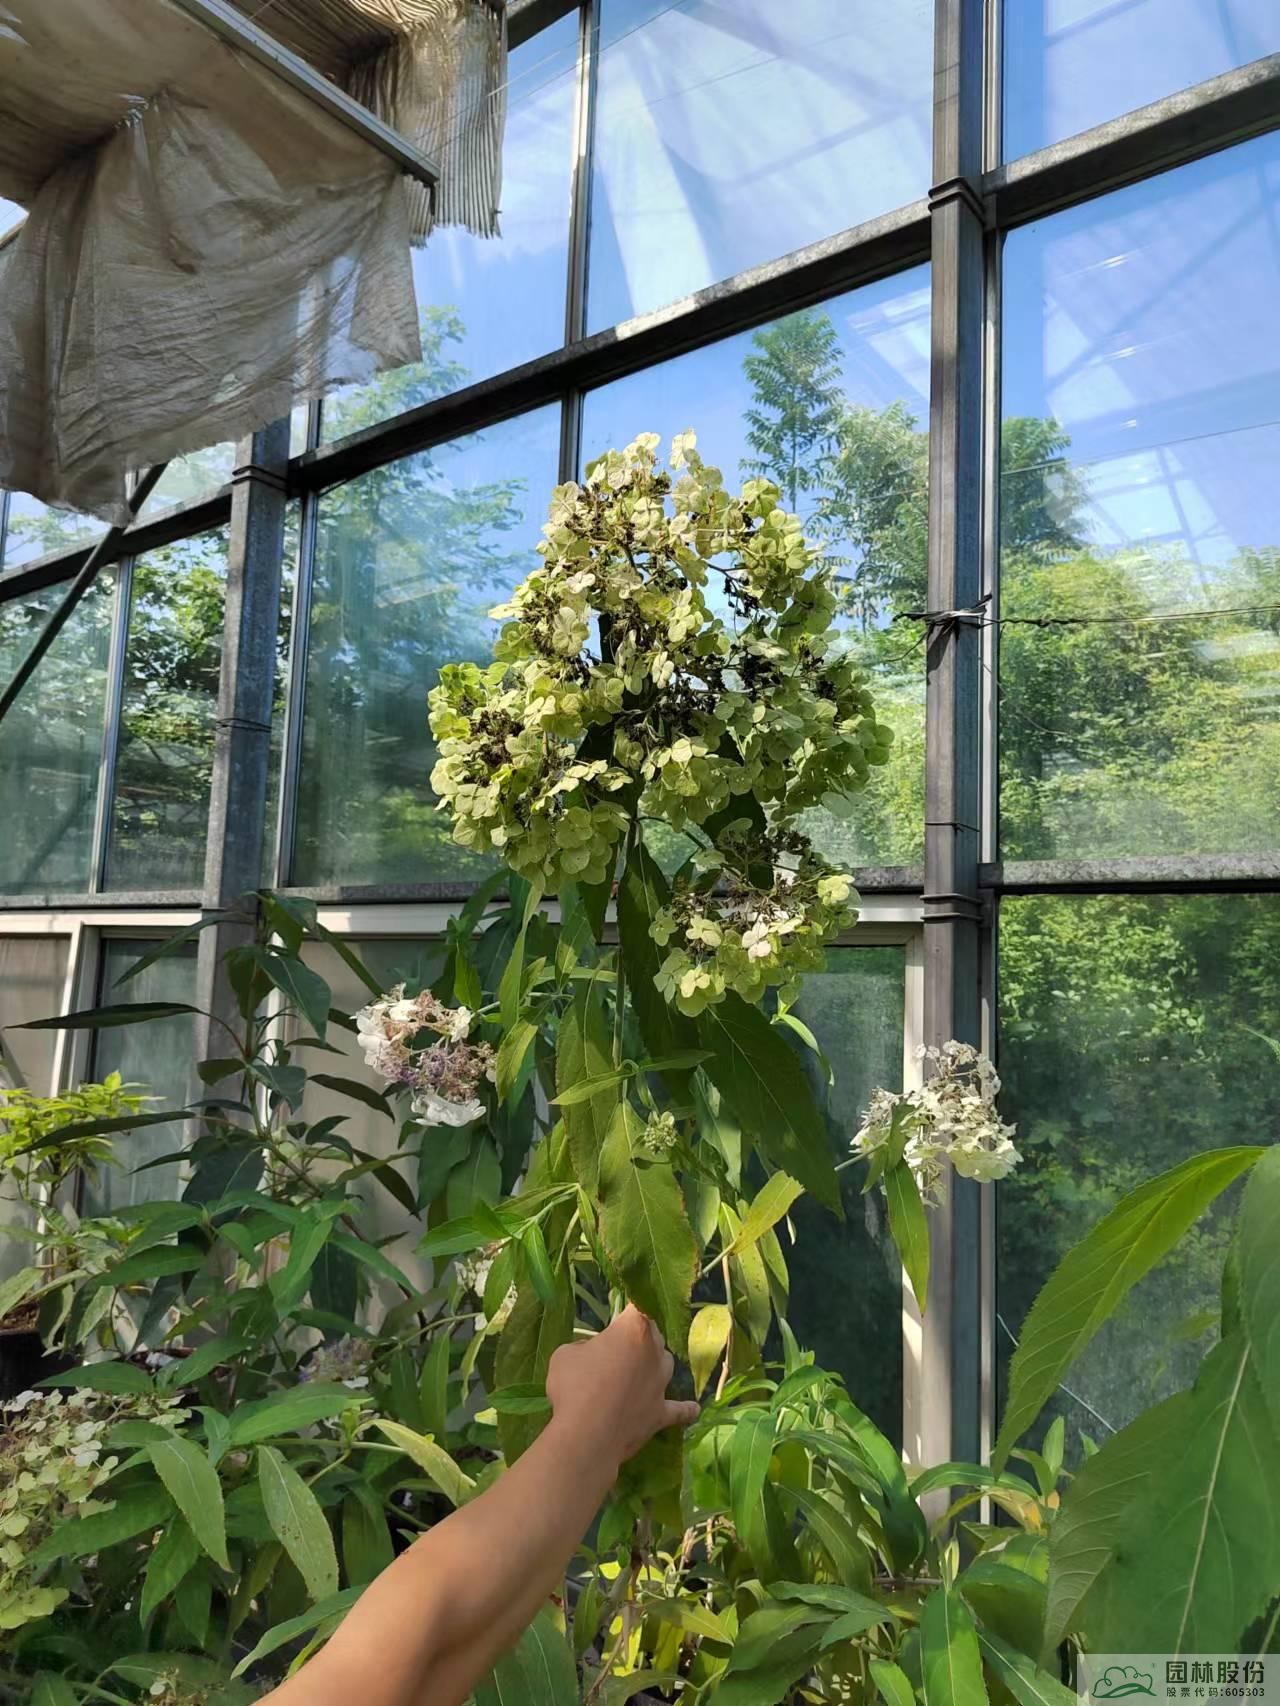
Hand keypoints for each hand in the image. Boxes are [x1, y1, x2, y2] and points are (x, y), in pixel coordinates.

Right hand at [546, 1304, 698, 1474]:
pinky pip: (679, 1409)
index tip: (626, 1308)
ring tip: (636, 1373)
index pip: (639, 1305)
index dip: (633, 1305)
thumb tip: (593, 1356)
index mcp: (633, 1329)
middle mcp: (654, 1351)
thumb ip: (585, 1347)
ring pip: (665, 1365)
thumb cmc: (574, 1387)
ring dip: (653, 1365)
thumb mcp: (566, 1354)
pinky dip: (685, 1408)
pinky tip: (693, 1409)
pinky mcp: (662, 1412)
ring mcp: (661, 1383)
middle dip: (638, 1337)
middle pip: (653, 1334)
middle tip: (615, 1349)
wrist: (587, 1437)